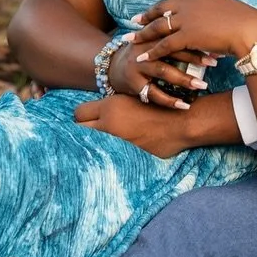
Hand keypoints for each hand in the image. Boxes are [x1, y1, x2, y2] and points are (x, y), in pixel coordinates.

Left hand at [74, 94, 193, 157]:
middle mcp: (109, 125)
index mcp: (109, 107)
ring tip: (99, 145)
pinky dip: (107, 155)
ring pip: (91, 146)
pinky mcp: (126, 157)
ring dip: (93, 145)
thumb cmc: (154, 107)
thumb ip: (108, 107)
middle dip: (82, 132)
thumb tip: (90, 117)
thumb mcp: (128, 100)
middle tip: (88, 133)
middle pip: (79, 131)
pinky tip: (112, 153)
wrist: (178, 124)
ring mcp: (117, 143)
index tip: (86, 120)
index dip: (82, 117)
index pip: (78, 113)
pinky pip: (107, 157)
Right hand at [108, 35, 216, 110]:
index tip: (216, 45)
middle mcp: (145, 48)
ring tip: (202, 85)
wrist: (112, 67)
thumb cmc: (142, 54)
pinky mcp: (134, 83)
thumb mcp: (154, 40)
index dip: (197, 39)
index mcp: (152, 34)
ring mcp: (138, 65)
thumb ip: (173, 37)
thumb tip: (206, 37)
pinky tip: (185, 105)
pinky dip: (170, 100)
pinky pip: (154, 93)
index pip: (177, 33)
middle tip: (214, 63)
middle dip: (195, 57)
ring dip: (184, 78)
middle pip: (172, 50)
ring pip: (164, 70)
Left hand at [134, 0, 256, 64]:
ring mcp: (185, 19)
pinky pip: (164, 44)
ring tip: (130, 40)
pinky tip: (142, 57)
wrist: (248, 29)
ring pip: (158, 26)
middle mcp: (188, 4)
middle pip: (160, 8)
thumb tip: (217, 12)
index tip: (156, 7)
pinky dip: (152, 51)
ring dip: (142, 34)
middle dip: (147, 15)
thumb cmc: (243, 20)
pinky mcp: (186, 35)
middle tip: (134, 20)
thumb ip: (215, 8)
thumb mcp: (226, 6)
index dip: (164, 2)